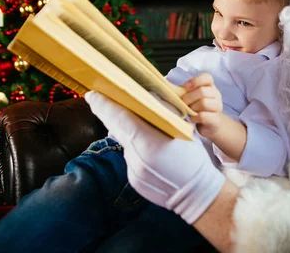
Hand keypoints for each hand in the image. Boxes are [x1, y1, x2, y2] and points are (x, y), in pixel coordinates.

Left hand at [84, 91, 225, 223]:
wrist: (196, 194)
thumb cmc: (192, 159)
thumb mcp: (182, 131)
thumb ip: (163, 112)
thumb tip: (147, 96)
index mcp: (149, 143)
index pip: (120, 118)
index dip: (104, 105)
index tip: (93, 95)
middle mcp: (136, 158)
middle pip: (117, 129)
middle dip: (107, 114)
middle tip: (98, 99)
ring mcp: (133, 171)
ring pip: (125, 144)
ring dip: (125, 132)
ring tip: (130, 121)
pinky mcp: (134, 180)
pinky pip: (131, 158)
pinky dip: (135, 150)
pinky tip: (145, 147)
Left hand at [182, 73, 224, 137]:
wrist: (210, 124)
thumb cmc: (197, 108)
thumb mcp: (192, 97)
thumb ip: (185, 91)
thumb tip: (170, 89)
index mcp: (209, 86)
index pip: (207, 77)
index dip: (195, 81)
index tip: (185, 87)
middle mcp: (216, 94)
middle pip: (203, 91)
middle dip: (189, 97)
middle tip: (183, 103)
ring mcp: (217, 106)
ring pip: (204, 103)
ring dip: (192, 108)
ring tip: (189, 111)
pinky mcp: (215, 119)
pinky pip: (203, 116)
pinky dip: (194, 118)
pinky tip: (192, 119)